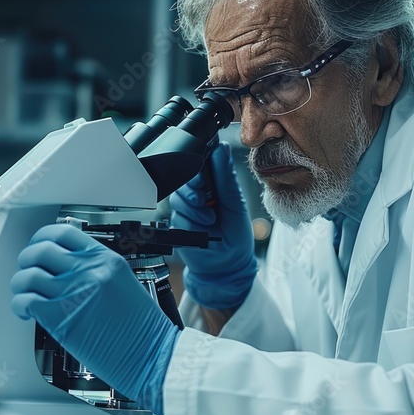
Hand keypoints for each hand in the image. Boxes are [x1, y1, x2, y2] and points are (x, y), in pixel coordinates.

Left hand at [10, 224, 178, 414]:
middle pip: (40, 250)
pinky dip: (19, 305)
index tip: (38, 245)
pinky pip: (25, 301)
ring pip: (28, 275)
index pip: (63, 233)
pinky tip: (27, 312)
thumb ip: (96, 270)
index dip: (43, 237)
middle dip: (27, 259)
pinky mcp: (61, 318)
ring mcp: (73, 293)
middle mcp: (88, 272)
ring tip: (26, 293)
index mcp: (105, 260)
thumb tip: (69, 268)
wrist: (150, 354)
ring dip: (20, 284)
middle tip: (28, 269)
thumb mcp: (123, 283)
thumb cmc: (141, 328)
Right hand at [169, 142, 257, 309]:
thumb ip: (226, 177)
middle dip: (194, 185)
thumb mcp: (235, 203)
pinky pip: (177, 214)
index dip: (200, 162)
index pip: (202, 163)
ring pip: (179, 196)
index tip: (206, 172)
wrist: (226, 266)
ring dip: (195, 207)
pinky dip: (191, 220)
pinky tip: (202, 227)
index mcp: (215, 183)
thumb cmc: (236, 235)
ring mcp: (187, 208)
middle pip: (185, 177)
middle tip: (205, 195)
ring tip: (210, 219)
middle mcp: (199, 193)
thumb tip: (221, 148)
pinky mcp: (178, 222)